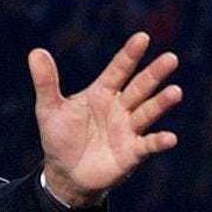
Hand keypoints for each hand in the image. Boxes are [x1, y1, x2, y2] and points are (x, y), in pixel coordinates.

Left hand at [28, 32, 180, 206]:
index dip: (129, 55)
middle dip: (154, 74)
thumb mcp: (49, 108)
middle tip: (171, 58)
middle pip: (140, 87)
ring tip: (175, 92)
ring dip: (161, 103)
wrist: (65, 173)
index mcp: (101, 93)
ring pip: (148, 112)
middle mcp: (120, 108)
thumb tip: (35, 51)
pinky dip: (159, 142)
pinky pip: (148, 145)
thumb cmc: (59, 137)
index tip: (143, 37)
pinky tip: (170, 138)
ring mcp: (128, 129)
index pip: (118, 70)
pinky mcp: (132, 152)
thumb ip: (46, 82)